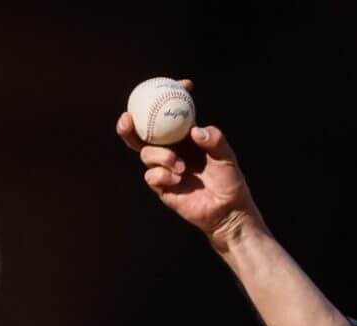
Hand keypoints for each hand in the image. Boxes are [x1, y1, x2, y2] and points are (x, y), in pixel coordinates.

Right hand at [116, 85, 260, 248]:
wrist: (228, 211)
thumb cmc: (229, 181)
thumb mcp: (226, 156)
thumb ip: (215, 140)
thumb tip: (196, 131)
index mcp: (183, 137)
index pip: (170, 114)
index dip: (171, 97)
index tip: (183, 84)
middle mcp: (170, 149)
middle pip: (142, 133)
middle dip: (129, 123)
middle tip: (127, 117)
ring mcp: (164, 168)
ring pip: (145, 153)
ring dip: (159, 156)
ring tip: (179, 165)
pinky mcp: (162, 187)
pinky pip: (150, 176)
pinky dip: (162, 174)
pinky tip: (178, 180)